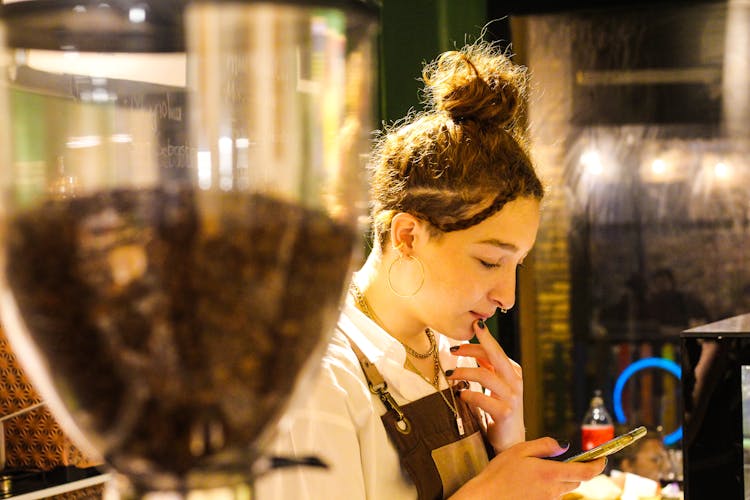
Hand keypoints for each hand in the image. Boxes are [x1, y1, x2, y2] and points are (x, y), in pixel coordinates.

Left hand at [447, 318, 523, 451]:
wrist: (512, 440)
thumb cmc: (501, 410)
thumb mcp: (497, 386)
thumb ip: (489, 369)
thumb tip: (475, 350)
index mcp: (514, 372)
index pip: (495, 351)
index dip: (482, 340)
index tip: (469, 330)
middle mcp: (515, 382)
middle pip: (495, 356)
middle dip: (476, 346)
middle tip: (455, 345)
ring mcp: (511, 397)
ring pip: (484, 376)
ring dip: (463, 372)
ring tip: (449, 374)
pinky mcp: (504, 413)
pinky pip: (481, 398)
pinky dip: (468, 394)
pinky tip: (460, 395)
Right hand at [449, 438, 605, 499]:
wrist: (486, 498)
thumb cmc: (499, 473)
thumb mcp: (520, 450)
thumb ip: (544, 445)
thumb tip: (564, 445)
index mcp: (551, 473)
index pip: (586, 472)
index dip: (598, 464)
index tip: (603, 458)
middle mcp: (553, 490)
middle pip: (576, 479)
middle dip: (574, 468)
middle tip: (561, 458)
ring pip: (563, 487)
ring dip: (558, 478)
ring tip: (535, 470)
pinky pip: (551, 495)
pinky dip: (547, 486)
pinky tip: (529, 482)